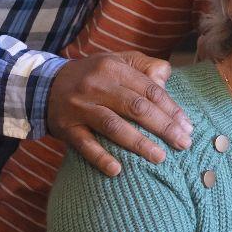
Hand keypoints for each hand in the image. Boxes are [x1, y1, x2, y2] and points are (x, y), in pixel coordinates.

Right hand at [45, 52, 191, 176]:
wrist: (44, 85)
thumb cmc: (92, 75)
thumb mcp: (116, 61)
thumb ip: (144, 67)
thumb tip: (167, 78)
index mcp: (114, 68)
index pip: (149, 90)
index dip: (171, 108)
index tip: (187, 126)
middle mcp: (97, 86)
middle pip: (136, 107)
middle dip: (163, 127)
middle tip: (183, 143)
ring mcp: (80, 107)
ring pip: (113, 126)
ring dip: (138, 143)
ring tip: (160, 157)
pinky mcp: (66, 127)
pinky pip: (84, 144)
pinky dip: (100, 157)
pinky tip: (117, 170)